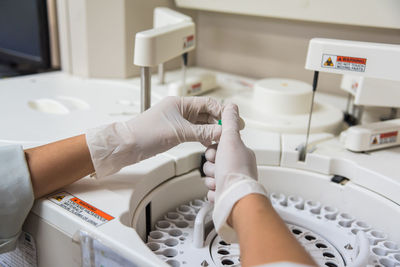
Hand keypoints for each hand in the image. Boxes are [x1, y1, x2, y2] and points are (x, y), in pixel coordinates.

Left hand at [86, 96, 222, 177]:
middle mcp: (180, 110)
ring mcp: (178, 121)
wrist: (127, 146)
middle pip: (206, 113)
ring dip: (212, 131)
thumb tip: (221, 132)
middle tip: (232, 131)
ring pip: (201, 124)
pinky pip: (194, 132)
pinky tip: (209, 143)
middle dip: (219, 122)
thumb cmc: (146, 133)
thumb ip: (202, 132)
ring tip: (223, 139)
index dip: (222, 112)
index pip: (208, 104)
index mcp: (181, 103)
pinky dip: (203, 137)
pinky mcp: (175, 131)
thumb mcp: (178, 132)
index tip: (233, 120)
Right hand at [203, 103, 266, 241]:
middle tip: (218, 168)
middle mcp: (238, 167)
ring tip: (219, 182)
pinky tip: (219, 192)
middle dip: (211, 166)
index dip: (213, 149)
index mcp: (241, 153)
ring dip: (211, 179)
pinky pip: (212, 191)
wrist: (235, 200)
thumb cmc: (234, 172)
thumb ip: (229, 122)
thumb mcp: (230, 140)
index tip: (215, 152)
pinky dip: (213, 192)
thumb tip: (231, 106)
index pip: (220, 146)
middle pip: (213, 161)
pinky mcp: (226, 195)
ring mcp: (232, 182)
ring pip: (211, 176)